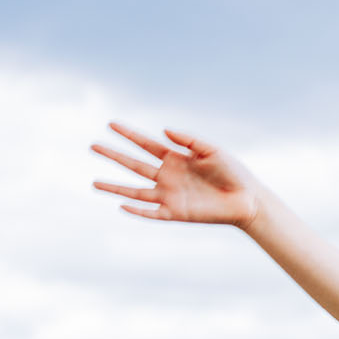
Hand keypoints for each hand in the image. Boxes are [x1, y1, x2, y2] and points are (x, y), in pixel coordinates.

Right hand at [93, 123, 264, 227]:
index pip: (145, 144)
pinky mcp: (176, 213)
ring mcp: (169, 195)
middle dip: (114, 156)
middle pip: (134, 165)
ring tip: (93, 183)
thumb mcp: (211, 150)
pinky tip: (122, 205)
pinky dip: (137, 211)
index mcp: (175, 158)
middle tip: (92, 146)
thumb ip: (188, 140)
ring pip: (136, 191)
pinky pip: (152, 213)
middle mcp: (168, 176)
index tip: (110, 124)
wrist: (246, 199)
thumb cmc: (232, 172)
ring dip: (115, 188)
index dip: (128, 134)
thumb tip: (163, 130)